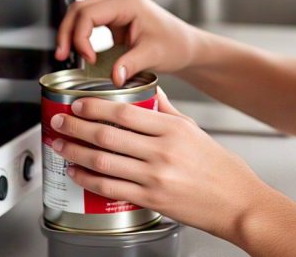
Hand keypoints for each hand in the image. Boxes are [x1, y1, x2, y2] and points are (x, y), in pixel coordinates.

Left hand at [49, 87, 268, 239]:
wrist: (238, 203)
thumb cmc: (219, 167)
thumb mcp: (193, 129)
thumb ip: (167, 110)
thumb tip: (149, 91)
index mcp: (172, 129)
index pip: (124, 112)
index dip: (95, 107)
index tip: (77, 103)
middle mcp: (161, 151)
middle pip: (108, 134)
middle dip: (75, 127)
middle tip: (58, 120)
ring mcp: (155, 177)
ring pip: (104, 161)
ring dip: (75, 152)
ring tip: (59, 145)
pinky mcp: (152, 200)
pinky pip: (111, 188)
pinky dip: (89, 179)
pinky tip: (78, 173)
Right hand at [55, 0, 202, 85]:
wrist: (186, 45)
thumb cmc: (175, 44)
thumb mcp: (153, 55)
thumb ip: (130, 64)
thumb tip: (112, 77)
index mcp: (128, 2)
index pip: (89, 13)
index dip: (81, 36)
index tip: (88, 59)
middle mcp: (119, 0)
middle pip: (79, 9)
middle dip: (67, 32)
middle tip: (61, 55)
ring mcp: (116, 7)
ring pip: (81, 14)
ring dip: (71, 33)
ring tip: (65, 54)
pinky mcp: (115, 19)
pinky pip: (89, 22)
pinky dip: (81, 36)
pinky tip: (80, 53)